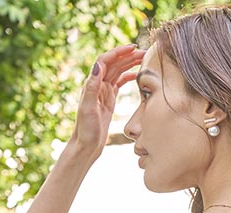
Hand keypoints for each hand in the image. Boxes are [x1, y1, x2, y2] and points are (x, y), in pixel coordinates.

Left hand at [70, 44, 145, 159]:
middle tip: (145, 52)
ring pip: (118, 72)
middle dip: (128, 56)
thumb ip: (92, 87)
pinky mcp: (109, 100)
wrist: (86, 146)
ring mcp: (103, 92)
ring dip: (130, 63)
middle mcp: (97, 85)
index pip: (106, 61)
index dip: (119, 52)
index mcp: (92, 84)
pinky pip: (119, 83)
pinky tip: (137, 75)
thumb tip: (98, 65)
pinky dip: (128, 77)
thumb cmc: (86, 130)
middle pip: (114, 63)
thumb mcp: (88, 108)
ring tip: (144, 59)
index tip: (132, 48)